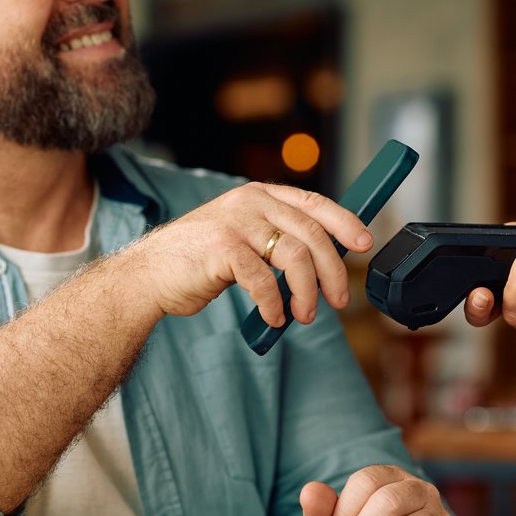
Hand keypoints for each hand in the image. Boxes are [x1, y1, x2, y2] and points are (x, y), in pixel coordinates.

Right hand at [139, 182, 371, 325]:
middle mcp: (249, 202)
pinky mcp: (221, 248)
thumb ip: (275, 239)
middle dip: (332, 271)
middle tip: (340, 300)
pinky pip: (263, 280)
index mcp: (259, 196)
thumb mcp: (243, 238)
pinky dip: (274, 304)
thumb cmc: (199, 262)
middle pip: (311, 233)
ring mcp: (235, 222)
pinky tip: (273, 318)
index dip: (345, 222)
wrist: (149, 275)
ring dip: (307, 292)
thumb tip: (321, 261)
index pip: (314, 203)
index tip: (365, 244)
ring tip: (305, 316)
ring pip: (294, 256)